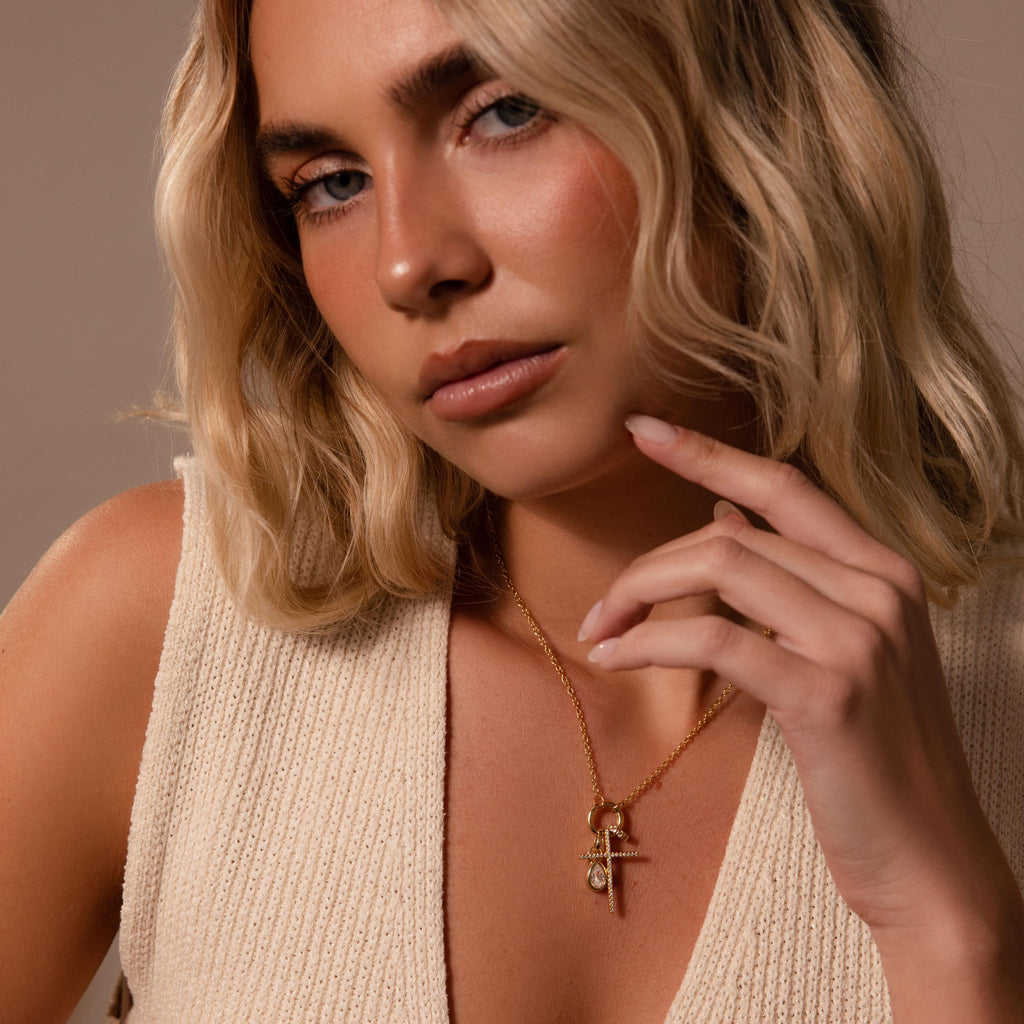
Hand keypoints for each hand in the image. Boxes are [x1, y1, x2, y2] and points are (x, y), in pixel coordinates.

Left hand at [582, 414, 1023, 1019]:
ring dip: (642, 594)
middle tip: (603, 605)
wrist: (932, 862)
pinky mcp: (828, 694)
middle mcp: (878, 589)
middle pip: (732, 532)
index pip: (783, 485)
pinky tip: (615, 658)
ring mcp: (858, 638)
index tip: (642, 430)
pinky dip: (651, 642)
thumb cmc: (874, 758)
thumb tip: (721, 513)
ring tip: (602, 629)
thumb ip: (788, 579)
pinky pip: (716, 639)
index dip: (708, 452)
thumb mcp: (841, 652)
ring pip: (721, 566)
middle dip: (651, 564)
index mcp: (882, 572)